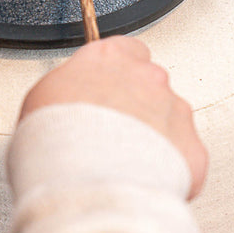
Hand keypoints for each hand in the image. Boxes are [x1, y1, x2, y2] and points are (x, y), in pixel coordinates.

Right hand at [20, 36, 207, 197]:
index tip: (106, 88)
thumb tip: (66, 101)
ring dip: (153, 138)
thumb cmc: (58, 142)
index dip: (115, 74)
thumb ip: (67, 89)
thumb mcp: (41, 99)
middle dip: (135, 108)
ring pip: (170, 121)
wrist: (86, 183)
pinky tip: (140, 179)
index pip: (125, 50)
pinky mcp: (192, 148)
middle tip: (110, 134)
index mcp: (109, 58)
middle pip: (150, 86)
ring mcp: (174, 112)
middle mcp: (148, 78)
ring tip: (122, 163)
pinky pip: (184, 157)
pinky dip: (169, 169)